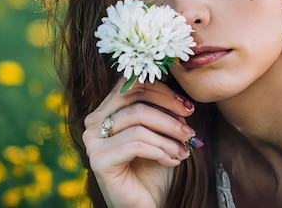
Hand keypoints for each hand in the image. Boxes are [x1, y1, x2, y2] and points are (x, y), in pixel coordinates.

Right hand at [82, 78, 196, 207]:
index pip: (131, 84)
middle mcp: (94, 122)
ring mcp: (93, 141)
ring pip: (138, 122)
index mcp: (105, 110)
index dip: (162, 91)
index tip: (187, 107)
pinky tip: (173, 161)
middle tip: (189, 128)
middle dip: (168, 110)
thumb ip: (162, 111)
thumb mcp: (160, 134)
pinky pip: (136, 144)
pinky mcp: (99, 160)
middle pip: (134, 99)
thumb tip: (183, 95)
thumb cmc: (153, 169)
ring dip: (168, 135)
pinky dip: (161, 150)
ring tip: (184, 149)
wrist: (146, 205)